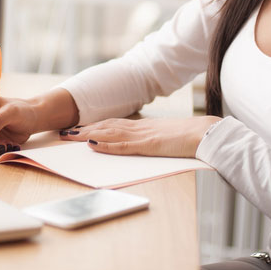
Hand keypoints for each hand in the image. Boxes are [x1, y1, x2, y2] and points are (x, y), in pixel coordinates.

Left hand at [60, 116, 220, 157]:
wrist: (207, 134)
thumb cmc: (191, 137)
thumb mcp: (168, 137)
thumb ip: (154, 138)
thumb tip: (146, 142)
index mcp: (144, 126)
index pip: (113, 124)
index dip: (94, 125)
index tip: (77, 128)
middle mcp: (140, 128)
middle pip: (106, 126)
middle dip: (83, 129)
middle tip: (63, 132)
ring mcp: (144, 135)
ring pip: (110, 133)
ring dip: (87, 135)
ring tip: (69, 137)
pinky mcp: (149, 144)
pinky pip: (124, 145)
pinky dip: (107, 145)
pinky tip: (93, 145)